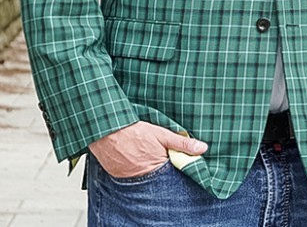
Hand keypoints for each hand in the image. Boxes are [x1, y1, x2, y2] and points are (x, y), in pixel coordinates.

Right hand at [88, 122, 207, 178]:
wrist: (104, 128)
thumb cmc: (132, 129)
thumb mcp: (160, 133)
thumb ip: (182, 143)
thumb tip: (202, 148)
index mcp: (156, 166)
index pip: (171, 173)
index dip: (174, 166)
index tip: (175, 161)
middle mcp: (142, 176)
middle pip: (156, 176)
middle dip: (159, 168)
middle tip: (155, 155)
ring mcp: (127, 177)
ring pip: (142, 176)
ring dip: (144, 168)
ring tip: (142, 154)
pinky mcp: (116, 174)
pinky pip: (128, 175)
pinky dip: (131, 168)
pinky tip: (131, 157)